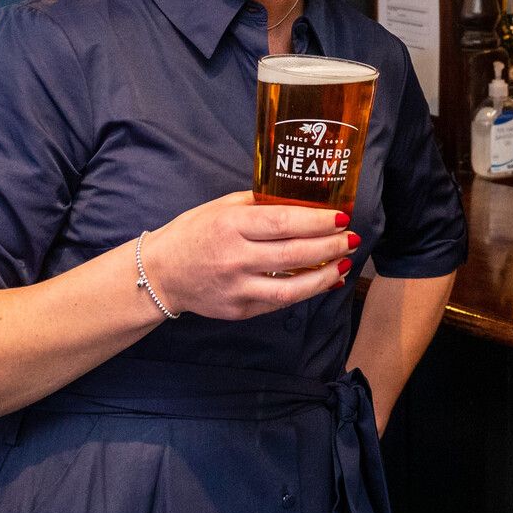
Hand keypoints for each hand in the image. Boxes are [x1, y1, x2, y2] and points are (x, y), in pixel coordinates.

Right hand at [139, 192, 355, 320]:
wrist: (160, 274)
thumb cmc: (193, 233)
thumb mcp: (221, 207)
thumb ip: (259, 204)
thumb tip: (301, 201)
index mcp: (231, 226)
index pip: (283, 223)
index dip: (317, 221)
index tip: (342, 217)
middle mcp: (235, 258)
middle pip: (293, 255)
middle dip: (330, 247)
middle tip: (352, 238)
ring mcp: (236, 289)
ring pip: (291, 289)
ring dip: (324, 276)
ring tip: (344, 263)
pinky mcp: (239, 310)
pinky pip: (279, 302)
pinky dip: (305, 292)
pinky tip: (324, 281)